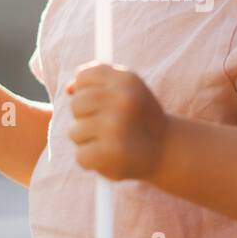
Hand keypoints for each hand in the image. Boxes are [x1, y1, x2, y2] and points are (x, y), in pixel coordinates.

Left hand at [66, 62, 168, 181]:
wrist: (168, 150)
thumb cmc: (139, 117)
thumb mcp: (126, 90)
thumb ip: (97, 82)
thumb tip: (69, 88)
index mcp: (126, 80)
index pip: (83, 76)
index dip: (86, 90)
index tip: (101, 101)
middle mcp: (122, 100)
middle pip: (76, 104)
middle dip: (85, 116)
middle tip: (107, 125)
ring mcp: (116, 127)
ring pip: (75, 132)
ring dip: (88, 141)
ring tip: (110, 142)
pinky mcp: (110, 154)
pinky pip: (81, 156)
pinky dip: (91, 161)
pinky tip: (109, 158)